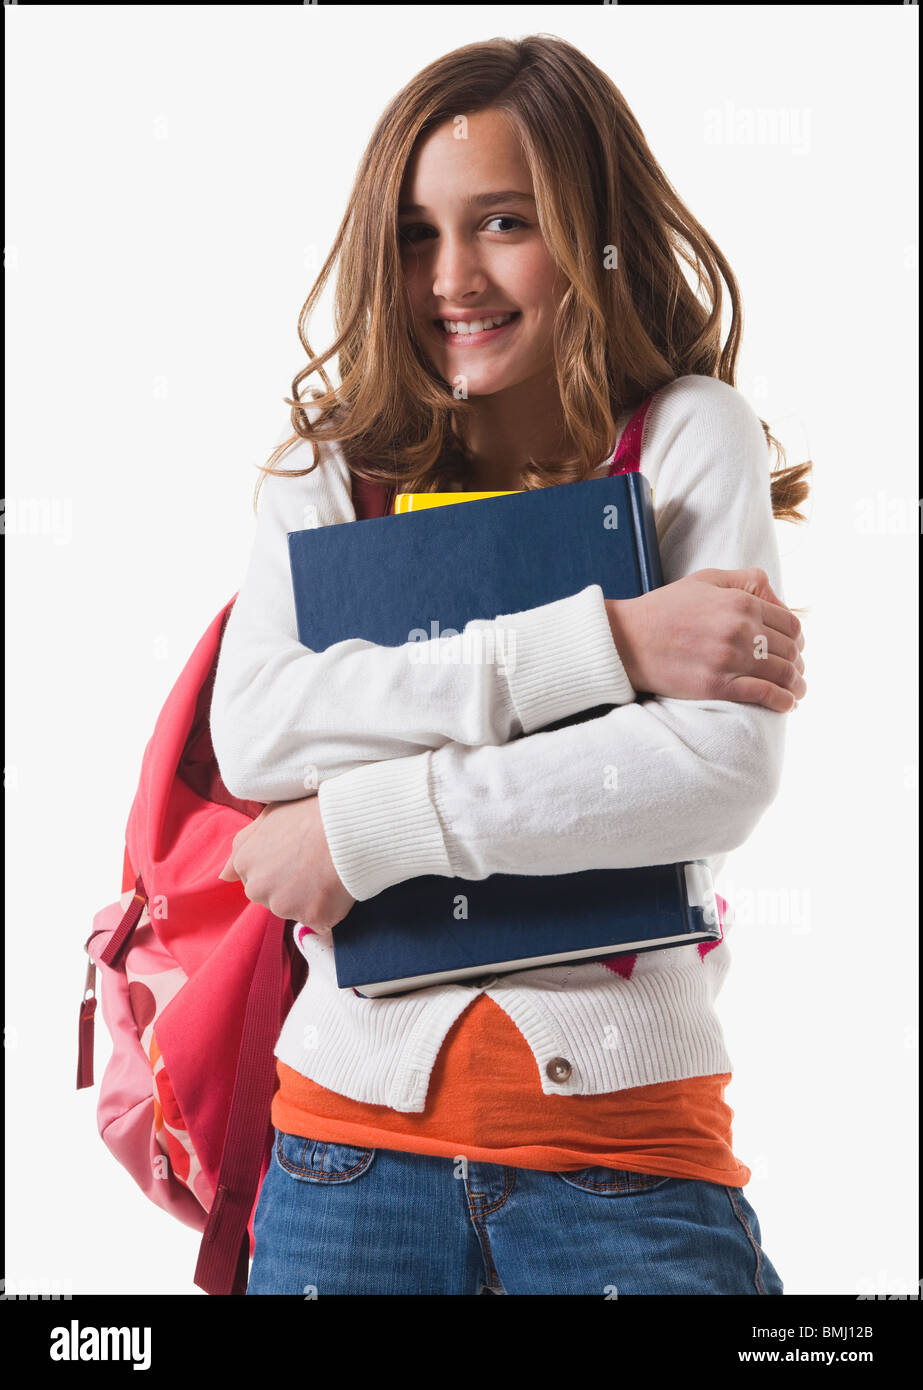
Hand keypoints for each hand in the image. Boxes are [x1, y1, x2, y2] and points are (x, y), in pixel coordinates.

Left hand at [218, 797, 355, 934]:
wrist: (347, 828)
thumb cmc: (311, 815)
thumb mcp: (270, 816)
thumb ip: (243, 844)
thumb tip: (224, 876)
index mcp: (246, 863)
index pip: (255, 878)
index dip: (279, 867)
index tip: (296, 856)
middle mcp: (258, 889)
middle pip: (272, 898)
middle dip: (289, 887)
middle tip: (313, 865)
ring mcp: (284, 906)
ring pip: (295, 911)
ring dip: (310, 899)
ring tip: (327, 872)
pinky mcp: (311, 919)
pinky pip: (320, 921)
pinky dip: (329, 909)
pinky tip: (337, 886)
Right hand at [605, 567, 806, 712]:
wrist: (628, 639)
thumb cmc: (664, 608)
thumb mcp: (705, 579)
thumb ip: (745, 580)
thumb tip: (777, 597)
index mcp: (741, 602)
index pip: (790, 624)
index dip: (797, 639)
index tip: (794, 650)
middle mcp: (740, 628)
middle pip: (790, 650)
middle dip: (798, 663)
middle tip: (796, 673)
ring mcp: (730, 658)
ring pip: (782, 673)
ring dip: (796, 685)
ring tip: (796, 692)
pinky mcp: (717, 684)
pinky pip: (764, 695)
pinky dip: (782, 701)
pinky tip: (786, 704)